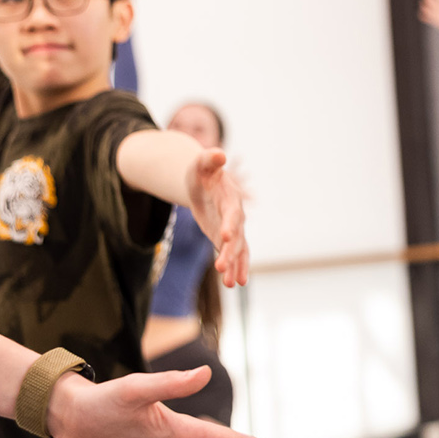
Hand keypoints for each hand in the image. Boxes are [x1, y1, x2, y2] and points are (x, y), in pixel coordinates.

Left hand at [185, 150, 249, 286]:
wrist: (205, 182)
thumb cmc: (202, 172)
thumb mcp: (200, 164)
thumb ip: (209, 159)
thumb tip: (218, 153)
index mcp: (230, 198)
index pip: (231, 213)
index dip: (230, 225)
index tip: (225, 238)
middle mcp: (236, 215)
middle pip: (236, 236)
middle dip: (230, 252)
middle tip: (221, 267)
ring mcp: (233, 228)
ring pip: (238, 249)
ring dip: (234, 265)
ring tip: (229, 283)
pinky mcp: (226, 237)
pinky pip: (234, 255)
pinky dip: (235, 268)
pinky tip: (232, 283)